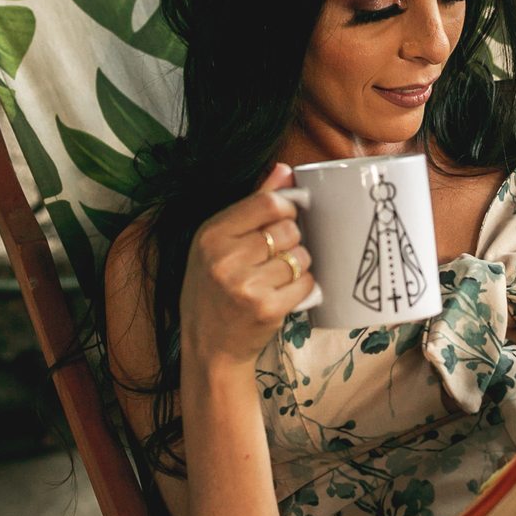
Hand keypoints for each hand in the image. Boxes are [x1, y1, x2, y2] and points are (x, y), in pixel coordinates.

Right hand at [180, 163, 316, 367]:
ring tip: (276, 277)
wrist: (208, 346)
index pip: (268, 203)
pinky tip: (284, 294)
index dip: (288, 207)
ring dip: (298, 265)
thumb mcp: (219, 242)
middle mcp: (224, 258)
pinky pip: (307, 283)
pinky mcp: (266, 309)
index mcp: (211, 234)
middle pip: (289, 229)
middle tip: (275, 256)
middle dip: (292, 241)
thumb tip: (284, 169)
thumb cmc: (215, 289)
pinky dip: (304, 288)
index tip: (289, 216)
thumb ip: (253, 203)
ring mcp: (244, 286)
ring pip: (301, 256)